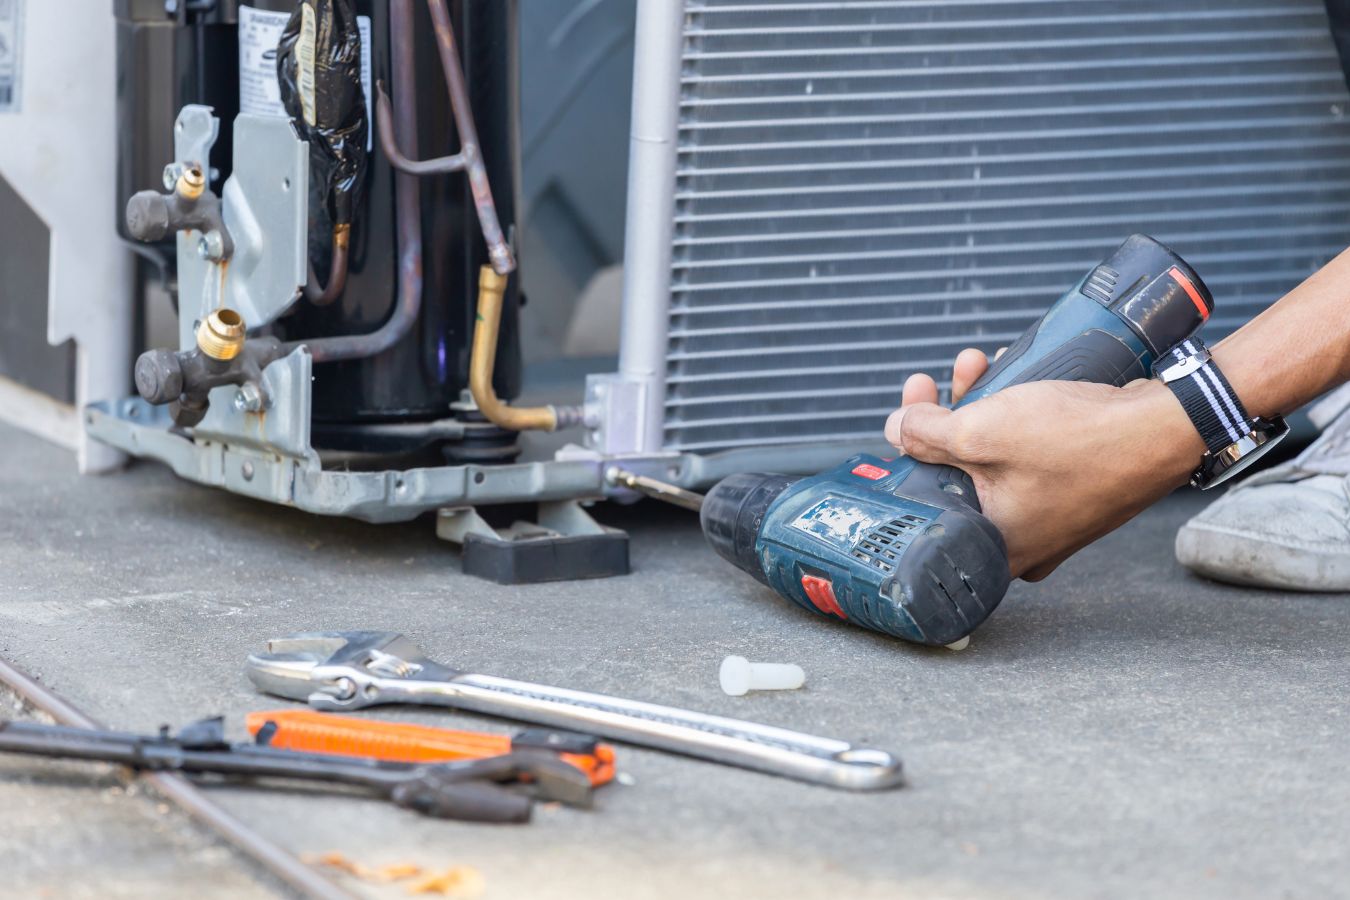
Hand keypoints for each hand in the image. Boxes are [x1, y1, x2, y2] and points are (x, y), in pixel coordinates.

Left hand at [883, 351, 1205, 579]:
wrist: (1167, 429)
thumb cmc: (1082, 443)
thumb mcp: (982, 433)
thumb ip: (927, 434)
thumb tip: (898, 429)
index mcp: (995, 545)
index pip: (928, 500)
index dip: (911, 449)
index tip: (909, 411)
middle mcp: (1023, 540)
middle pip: (959, 474)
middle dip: (944, 416)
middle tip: (934, 382)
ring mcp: (1051, 515)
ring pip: (994, 457)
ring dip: (978, 406)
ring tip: (975, 363)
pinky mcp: (1074, 488)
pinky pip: (1027, 453)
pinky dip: (1014, 416)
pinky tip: (1010, 375)